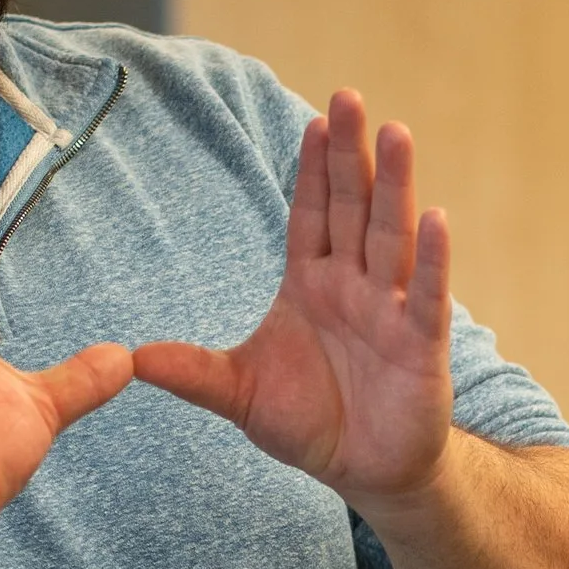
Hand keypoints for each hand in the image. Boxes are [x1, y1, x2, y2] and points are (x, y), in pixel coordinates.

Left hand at [132, 89, 452, 511]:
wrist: (364, 472)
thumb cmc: (310, 423)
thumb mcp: (240, 395)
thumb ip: (193, 373)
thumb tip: (133, 358)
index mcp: (311, 284)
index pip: (311, 214)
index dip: (311, 170)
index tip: (314, 122)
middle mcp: (354, 286)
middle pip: (351, 208)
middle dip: (350, 155)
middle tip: (350, 97)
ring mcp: (390, 311)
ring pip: (390, 237)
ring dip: (394, 186)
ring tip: (396, 134)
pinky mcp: (421, 347)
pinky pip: (426, 296)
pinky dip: (432, 260)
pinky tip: (436, 219)